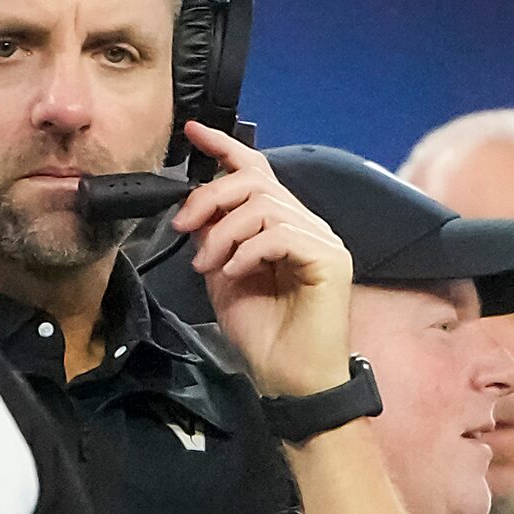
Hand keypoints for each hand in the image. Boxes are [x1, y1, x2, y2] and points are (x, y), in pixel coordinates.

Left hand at [171, 122, 352, 398]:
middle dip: (210, 197)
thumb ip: (214, 240)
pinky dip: (249, 249)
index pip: (257, 172)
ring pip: (265, 205)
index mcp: (283, 226)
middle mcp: (306, 225)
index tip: (193, 132)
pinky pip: (281, 233)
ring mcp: (322, 241)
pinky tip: (236, 272)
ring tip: (209, 266)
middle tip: (184, 227)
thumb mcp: (223, 277)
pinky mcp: (329, 260)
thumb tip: (196, 209)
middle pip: (255, 181)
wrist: (290, 380)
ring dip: (224, 233)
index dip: (224, 147)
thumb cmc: (263, 335)